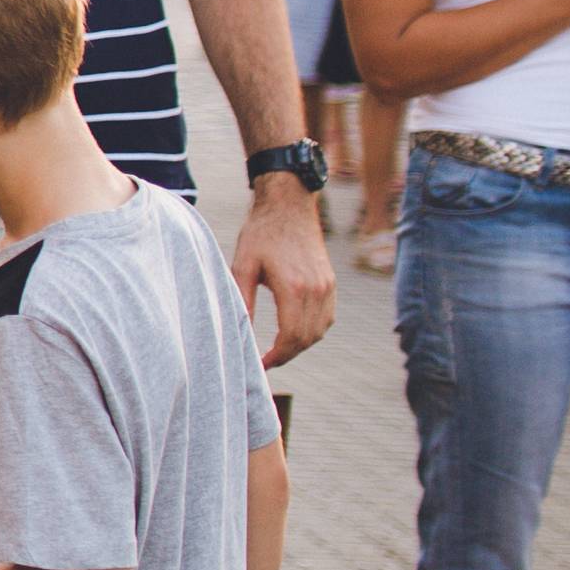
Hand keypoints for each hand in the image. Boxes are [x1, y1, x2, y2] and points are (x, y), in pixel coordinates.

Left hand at [231, 176, 335, 369]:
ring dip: (300, 345)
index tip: (260, 364)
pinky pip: (327, 318)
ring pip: (319, 332)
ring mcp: (327, 286)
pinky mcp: (331, 282)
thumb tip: (238, 333)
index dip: (276, 357)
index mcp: (294, 287)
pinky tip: (294, 331)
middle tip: (265, 361)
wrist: (288, 204)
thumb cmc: (261, 232)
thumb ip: (242, 301)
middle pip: (306, 339)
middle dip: (286, 355)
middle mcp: (316, 289)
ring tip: (277, 349)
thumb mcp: (243, 265)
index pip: (291, 337)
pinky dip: (312, 331)